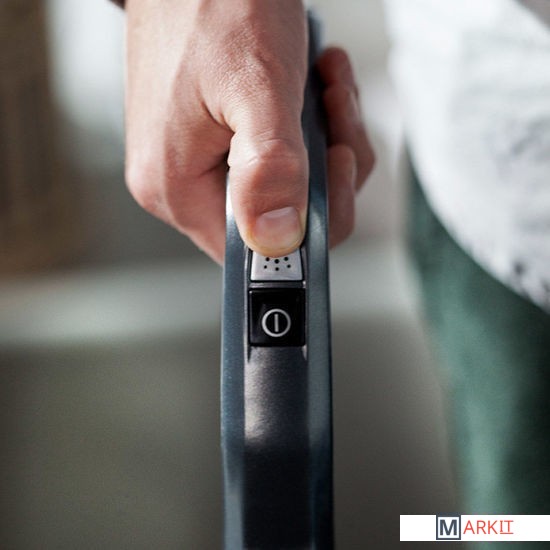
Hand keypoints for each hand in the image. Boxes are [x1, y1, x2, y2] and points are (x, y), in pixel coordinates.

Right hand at [124, 0, 373, 262]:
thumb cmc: (213, 2)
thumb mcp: (256, 84)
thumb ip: (269, 167)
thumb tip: (276, 238)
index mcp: (176, 187)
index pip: (254, 254)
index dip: (308, 228)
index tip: (338, 169)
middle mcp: (181, 185)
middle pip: (277, 221)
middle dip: (325, 173)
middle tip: (335, 116)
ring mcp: (199, 163)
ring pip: (285, 189)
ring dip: (324, 142)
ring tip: (324, 87)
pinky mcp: (217, 142)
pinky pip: (278, 160)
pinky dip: (310, 128)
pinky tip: (313, 87)